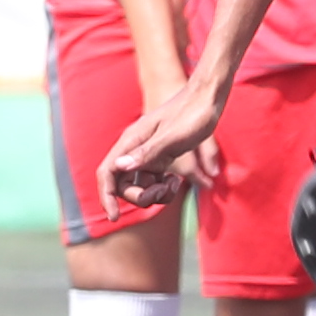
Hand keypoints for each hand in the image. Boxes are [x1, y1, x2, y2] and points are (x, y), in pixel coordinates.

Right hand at [103, 74, 224, 213]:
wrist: (208, 97)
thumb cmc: (193, 113)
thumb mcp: (173, 136)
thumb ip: (147, 153)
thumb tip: (119, 168)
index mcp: (131, 141)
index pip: (107, 173)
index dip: (107, 197)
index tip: (115, 218)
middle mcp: (134, 147)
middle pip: (123, 184)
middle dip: (141, 197)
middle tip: (166, 190)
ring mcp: (147, 152)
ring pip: (139, 185)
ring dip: (155, 194)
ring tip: (175, 184)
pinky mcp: (160, 155)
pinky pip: (153, 180)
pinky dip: (163, 187)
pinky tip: (177, 180)